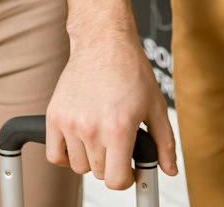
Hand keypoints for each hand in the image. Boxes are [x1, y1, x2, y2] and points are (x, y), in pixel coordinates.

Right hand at [44, 32, 178, 186]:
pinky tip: (80, 140)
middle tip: (118, 143)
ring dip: (90, 158)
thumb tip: (169, 169)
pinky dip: (66, 154)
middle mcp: (92, 128)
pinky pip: (55, 154)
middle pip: (100, 173)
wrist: (104, 42)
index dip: (127, 179)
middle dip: (112, 163)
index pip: (117, 181)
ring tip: (101, 135)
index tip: (129, 170)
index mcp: (118, 129)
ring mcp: (70, 123)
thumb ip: (164, 142)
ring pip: (79, 166)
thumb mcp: (155, 106)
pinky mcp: (54, 116)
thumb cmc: (130, 69)